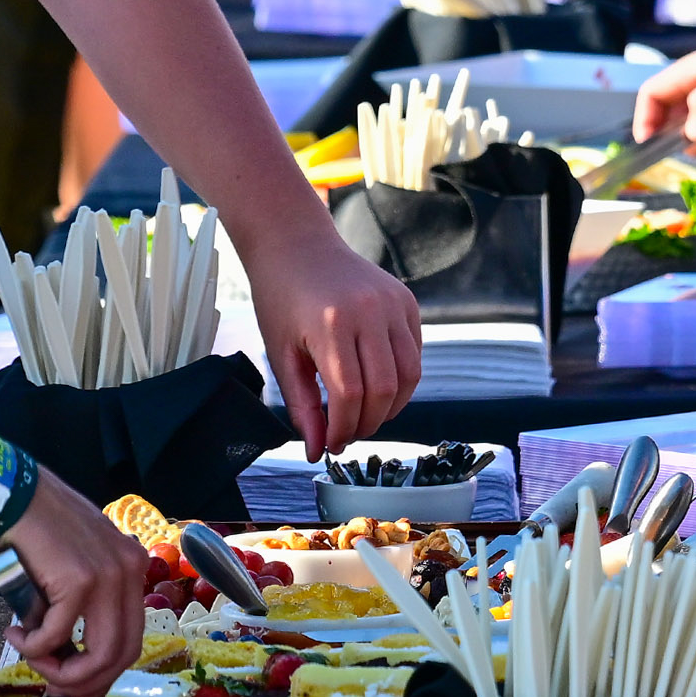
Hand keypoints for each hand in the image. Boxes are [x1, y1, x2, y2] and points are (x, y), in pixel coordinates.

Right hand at [0, 472, 148, 696]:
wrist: (10, 494)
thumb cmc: (34, 530)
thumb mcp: (73, 567)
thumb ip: (82, 607)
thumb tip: (69, 660)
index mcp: (132, 569)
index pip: (131, 639)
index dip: (105, 675)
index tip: (79, 696)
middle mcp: (129, 572)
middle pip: (121, 654)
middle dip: (86, 683)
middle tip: (56, 694)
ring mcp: (108, 576)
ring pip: (99, 655)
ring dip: (60, 670)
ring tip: (31, 658)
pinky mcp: (79, 581)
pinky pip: (58, 636)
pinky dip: (33, 646)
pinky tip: (14, 634)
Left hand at [236, 219, 421, 454]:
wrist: (297, 245)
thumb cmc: (281, 298)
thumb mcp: (282, 354)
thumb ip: (302, 405)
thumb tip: (316, 450)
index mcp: (332, 324)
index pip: (350, 395)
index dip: (343, 429)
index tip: (331, 444)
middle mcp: (369, 311)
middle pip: (384, 390)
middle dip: (368, 423)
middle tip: (348, 434)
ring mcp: (393, 303)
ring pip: (409, 376)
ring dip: (390, 407)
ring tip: (364, 415)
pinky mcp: (407, 301)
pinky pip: (414, 354)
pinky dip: (401, 380)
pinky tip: (376, 387)